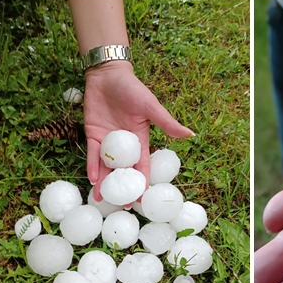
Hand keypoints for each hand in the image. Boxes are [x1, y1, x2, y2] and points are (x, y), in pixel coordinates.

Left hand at [83, 61, 193, 202]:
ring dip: (103, 183)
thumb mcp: (151, 107)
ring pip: (106, 167)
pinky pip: (92, 155)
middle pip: (123, 172)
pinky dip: (92, 167)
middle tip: (121, 207)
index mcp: (141, 140)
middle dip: (122, 189)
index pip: (143, 167)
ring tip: (100, 200)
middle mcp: (124, 145)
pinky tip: (92, 179)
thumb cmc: (132, 89)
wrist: (108, 75)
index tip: (142, 201)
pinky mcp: (93, 136)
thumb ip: (167, 123)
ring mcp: (108, 142)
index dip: (142, 184)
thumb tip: (191, 135)